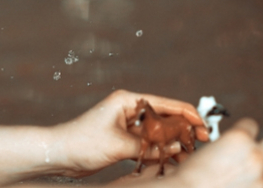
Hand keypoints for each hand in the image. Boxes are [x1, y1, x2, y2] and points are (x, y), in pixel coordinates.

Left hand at [48, 89, 206, 176]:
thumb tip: (178, 148)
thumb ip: (151, 147)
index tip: (204, 128)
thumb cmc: (83, 142)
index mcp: (128, 101)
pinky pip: (147, 145)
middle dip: (183, 131)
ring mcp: (126, 126)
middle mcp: (129, 110)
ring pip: (157, 134)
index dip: (188, 115)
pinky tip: (172, 161)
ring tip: (190, 156)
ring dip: (172, 144)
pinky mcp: (122, 141)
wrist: (58, 154)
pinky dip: (159, 152)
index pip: (166, 104)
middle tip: (202, 144)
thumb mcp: (120, 145)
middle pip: (164, 118)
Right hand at [168, 118, 262, 187]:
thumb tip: (222, 152)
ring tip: (246, 178)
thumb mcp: (198, 154)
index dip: (243, 132)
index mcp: (238, 138)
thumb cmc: (183, 181)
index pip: (252, 124)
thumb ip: (219, 148)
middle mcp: (255, 157)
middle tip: (260, 151)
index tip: (237, 141)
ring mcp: (262, 180)